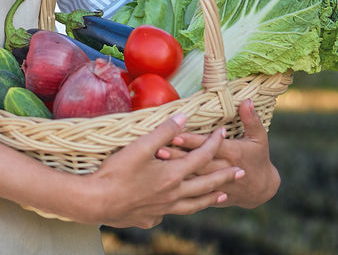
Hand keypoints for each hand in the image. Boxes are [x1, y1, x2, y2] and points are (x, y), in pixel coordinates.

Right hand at [77, 113, 244, 228]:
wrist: (97, 202)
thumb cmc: (115, 173)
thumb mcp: (139, 147)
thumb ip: (163, 131)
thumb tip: (184, 117)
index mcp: (172, 175)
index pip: (201, 157)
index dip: (213, 143)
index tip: (223, 133)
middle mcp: (172, 195)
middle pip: (205, 185)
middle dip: (224, 176)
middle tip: (241, 173)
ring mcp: (162, 209)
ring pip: (193, 205)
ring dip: (210, 198)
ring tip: (222, 196)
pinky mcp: (149, 218)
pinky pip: (170, 213)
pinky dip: (178, 208)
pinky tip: (175, 207)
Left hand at [155, 99, 279, 208]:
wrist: (261, 190)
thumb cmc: (258, 158)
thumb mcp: (259, 138)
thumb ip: (252, 119)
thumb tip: (247, 100)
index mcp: (233, 153)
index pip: (208, 146)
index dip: (191, 141)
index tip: (173, 134)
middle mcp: (223, 169)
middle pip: (195, 162)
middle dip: (176, 156)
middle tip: (155, 149)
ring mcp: (216, 184)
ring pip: (191, 177)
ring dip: (173, 169)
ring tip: (153, 161)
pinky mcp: (210, 194)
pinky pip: (192, 191)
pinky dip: (177, 184)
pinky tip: (160, 179)